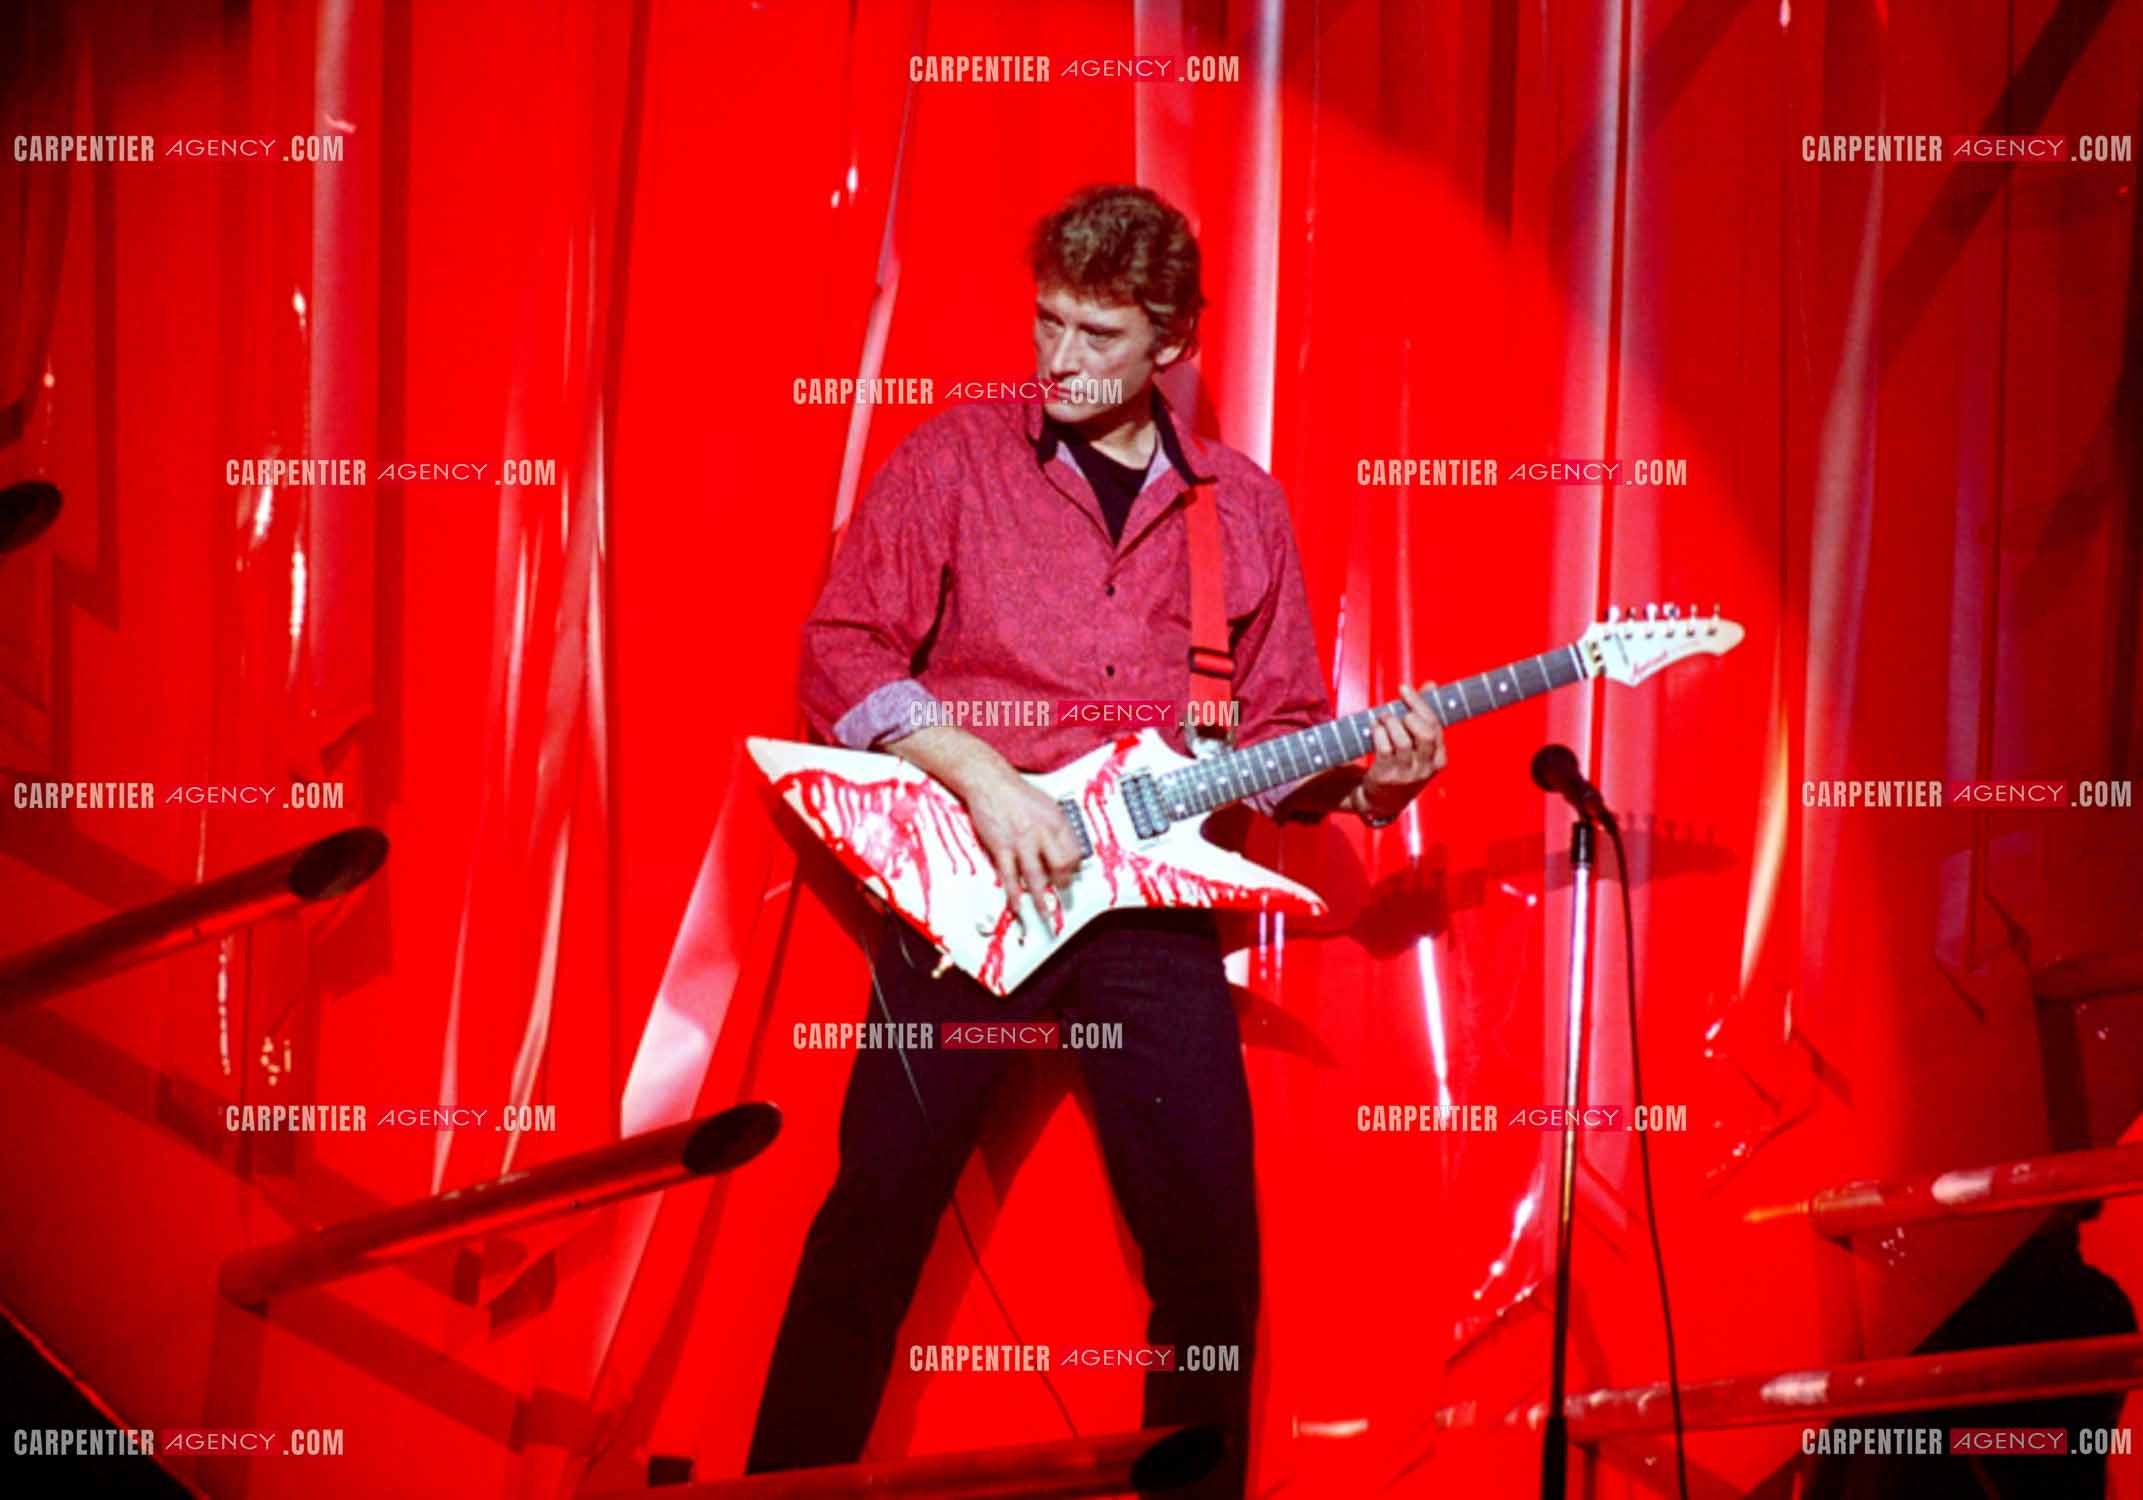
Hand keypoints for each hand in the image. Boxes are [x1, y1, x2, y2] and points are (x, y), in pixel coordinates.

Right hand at [888, 727, 1082, 929]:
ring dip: (1042, 900)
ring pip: (1037, 878)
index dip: (1074, 869)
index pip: (1075, 853)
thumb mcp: (1047, 804)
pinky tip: (1017, 906)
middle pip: (1061, 867)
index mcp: (1057, 821)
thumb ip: (1056, 827)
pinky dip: (1014, 896)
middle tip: (1060, 895)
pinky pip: (1010, 878)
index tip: (1071, 877)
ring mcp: (1022, 842)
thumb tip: (1064, 847)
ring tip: (1046, 916)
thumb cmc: (1016, 792)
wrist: (989, 781)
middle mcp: (1042, 832)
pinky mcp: (1002, 848)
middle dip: (1062, 885)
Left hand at [1355, 685, 1446, 819]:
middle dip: (1409, 715)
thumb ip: (1424, 714)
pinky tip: (1374, 727)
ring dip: (1390, 722)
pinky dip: (1378, 732)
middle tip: (1396, 712)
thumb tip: (1431, 684)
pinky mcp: (1386, 776)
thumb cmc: (1402, 764)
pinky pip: (1383, 748)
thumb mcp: (1419, 745)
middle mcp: (1425, 768)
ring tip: (1383, 718)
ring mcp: (1406, 774)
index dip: (1420, 704)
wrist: (1382, 800)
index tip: (1404, 689)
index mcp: (1439, 759)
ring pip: (1403, 740)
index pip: (1436, 726)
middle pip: (1425, 734)